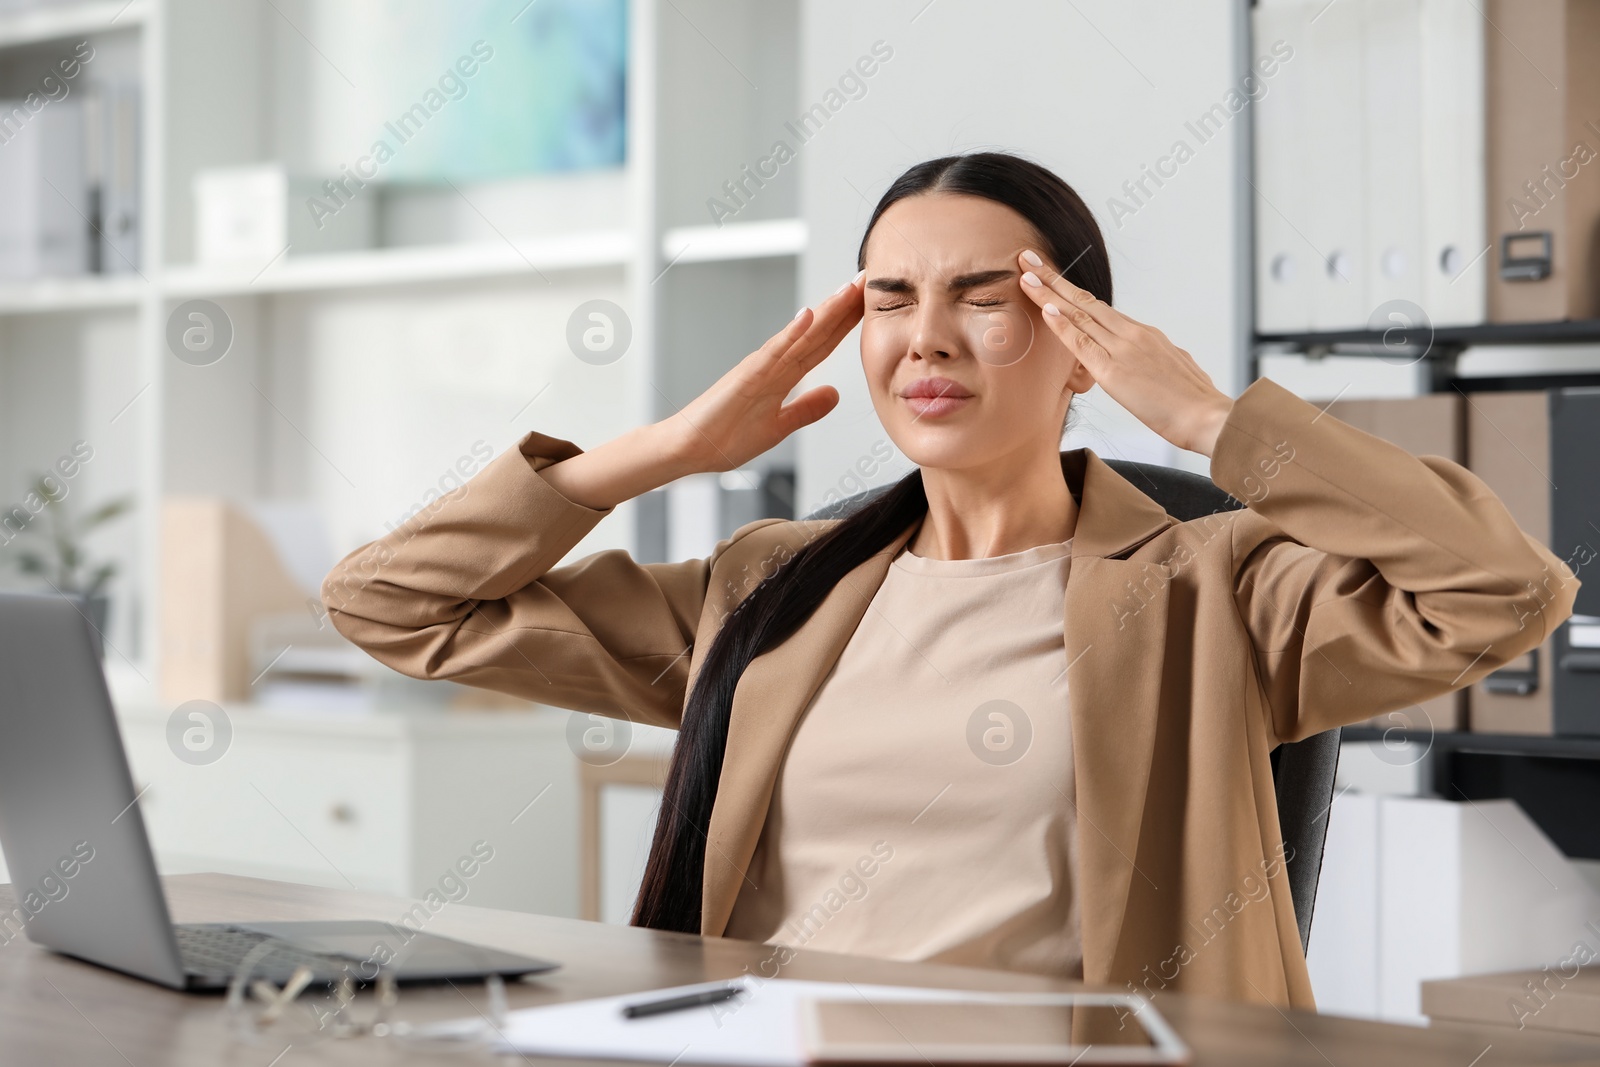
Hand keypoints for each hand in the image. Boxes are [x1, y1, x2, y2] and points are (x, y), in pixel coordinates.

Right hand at [540, 272, 863, 510]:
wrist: (690, 450)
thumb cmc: (725, 438)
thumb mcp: (779, 427)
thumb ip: (806, 409)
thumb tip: (834, 394)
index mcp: (782, 375)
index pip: (822, 344)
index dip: (847, 324)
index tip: (870, 303)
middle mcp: (774, 364)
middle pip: (817, 332)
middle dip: (844, 308)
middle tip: (870, 280)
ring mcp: (760, 367)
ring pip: (800, 335)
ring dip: (826, 311)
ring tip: (850, 288)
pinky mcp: (746, 376)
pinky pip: (772, 352)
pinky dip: (791, 333)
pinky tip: (808, 315)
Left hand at [1016, 249, 1232, 456]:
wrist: (1209, 417)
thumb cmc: (1195, 402)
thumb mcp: (1173, 371)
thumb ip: (1152, 361)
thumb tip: (1143, 363)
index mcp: (1145, 335)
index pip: (1100, 308)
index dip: (1072, 292)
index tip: (1051, 278)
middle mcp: (1132, 334)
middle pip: (1085, 301)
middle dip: (1053, 280)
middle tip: (1028, 259)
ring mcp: (1123, 349)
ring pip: (1079, 315)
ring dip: (1048, 293)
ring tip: (1025, 275)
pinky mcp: (1115, 371)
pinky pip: (1082, 343)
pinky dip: (1062, 325)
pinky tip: (1044, 309)